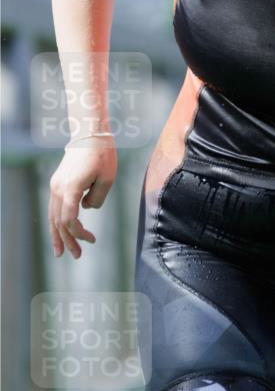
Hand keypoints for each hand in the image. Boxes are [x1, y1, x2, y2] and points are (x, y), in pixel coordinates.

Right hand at [48, 138, 116, 258]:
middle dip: (66, 241)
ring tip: (61, 252)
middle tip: (76, 256)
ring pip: (52, 216)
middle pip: (58, 222)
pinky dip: (57, 221)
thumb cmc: (102, 155)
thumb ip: (97, 199)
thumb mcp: (107, 179)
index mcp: (70, 189)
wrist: (90, 134)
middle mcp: (58, 188)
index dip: (79, 234)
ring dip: (58, 234)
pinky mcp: (58, 182)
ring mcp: (55, 185)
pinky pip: (55, 207)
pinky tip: (62, 231)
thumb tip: (87, 209)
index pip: (69, 220)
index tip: (92, 239)